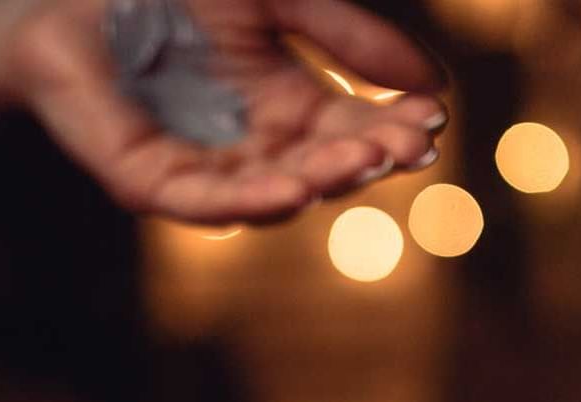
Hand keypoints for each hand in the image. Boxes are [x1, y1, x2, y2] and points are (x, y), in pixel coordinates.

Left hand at [0, 0, 447, 222]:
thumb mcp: (277, 0)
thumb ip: (346, 36)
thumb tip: (433, 85)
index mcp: (281, 109)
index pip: (350, 132)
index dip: (391, 131)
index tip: (434, 123)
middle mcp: (246, 148)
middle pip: (320, 170)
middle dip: (366, 160)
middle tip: (411, 147)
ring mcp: (197, 170)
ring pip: (271, 194)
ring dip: (320, 182)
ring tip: (362, 163)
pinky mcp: (146, 181)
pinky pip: (204, 202)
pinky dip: (251, 201)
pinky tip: (295, 191)